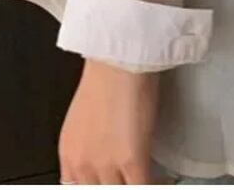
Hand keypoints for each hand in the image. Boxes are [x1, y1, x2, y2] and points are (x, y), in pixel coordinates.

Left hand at [59, 58, 160, 183]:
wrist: (118, 57)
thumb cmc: (107, 72)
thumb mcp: (87, 116)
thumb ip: (92, 143)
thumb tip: (106, 153)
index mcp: (69, 152)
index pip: (76, 189)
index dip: (98, 186)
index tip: (114, 181)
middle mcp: (82, 164)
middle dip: (118, 184)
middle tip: (132, 176)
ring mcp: (106, 165)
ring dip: (136, 184)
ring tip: (153, 178)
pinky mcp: (131, 160)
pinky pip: (143, 187)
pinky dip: (156, 184)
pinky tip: (164, 179)